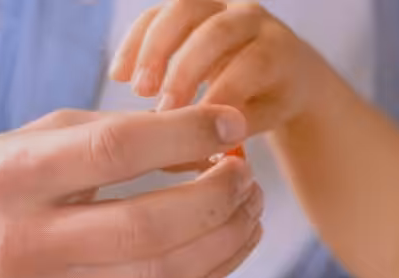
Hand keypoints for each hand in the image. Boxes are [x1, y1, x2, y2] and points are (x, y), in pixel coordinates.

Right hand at [0, 106, 264, 277]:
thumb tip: (204, 142)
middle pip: (149, 228)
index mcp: (12, 181)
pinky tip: (229, 243)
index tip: (230, 124)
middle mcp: (28, 246)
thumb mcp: (25, 145)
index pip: (114, 152)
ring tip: (250, 210)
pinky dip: (208, 272)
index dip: (184, 135)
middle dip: (216, 199)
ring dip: (225, 242)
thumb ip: (107, 135)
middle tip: (247, 176)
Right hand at [110, 0, 334, 131]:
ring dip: (153, 50)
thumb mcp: (265, 117)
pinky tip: (119, 76)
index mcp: (277, 48)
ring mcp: (219, 5)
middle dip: (184, 71)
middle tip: (163, 111)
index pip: (252, 65)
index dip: (222, 95)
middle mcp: (251, 17)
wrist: (279, 69)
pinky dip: (135, 42)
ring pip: (182, 10)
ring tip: (137, 91)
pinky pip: (157, 14)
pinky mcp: (189, 7)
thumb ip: (238, 125)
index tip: (195, 131)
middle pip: (216, 32)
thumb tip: (202, 142)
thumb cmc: (271, 100)